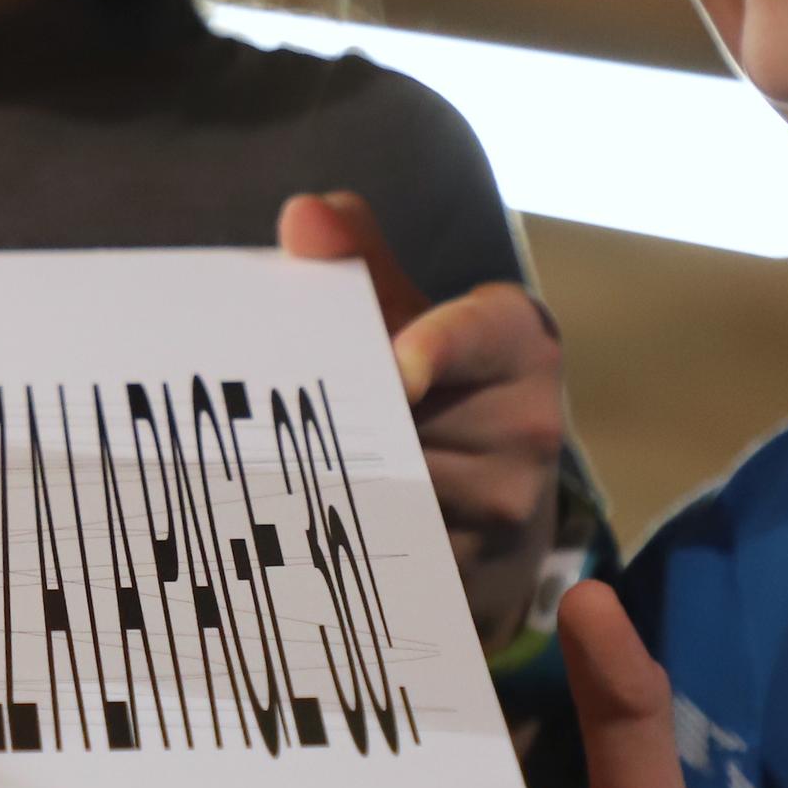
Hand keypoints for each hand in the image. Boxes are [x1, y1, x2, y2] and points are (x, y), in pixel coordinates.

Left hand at [281, 190, 566, 643]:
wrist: (489, 505)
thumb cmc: (433, 380)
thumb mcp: (406, 313)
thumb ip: (355, 260)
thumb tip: (303, 213)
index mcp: (519, 341)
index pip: (487, 330)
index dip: (440, 346)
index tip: (397, 367)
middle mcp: (531, 423)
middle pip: (418, 418)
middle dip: (344, 418)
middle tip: (264, 416)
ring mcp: (505, 507)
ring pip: (395, 490)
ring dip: (324, 479)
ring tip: (257, 466)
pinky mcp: (471, 573)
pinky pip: (387, 553)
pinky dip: (331, 538)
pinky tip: (279, 526)